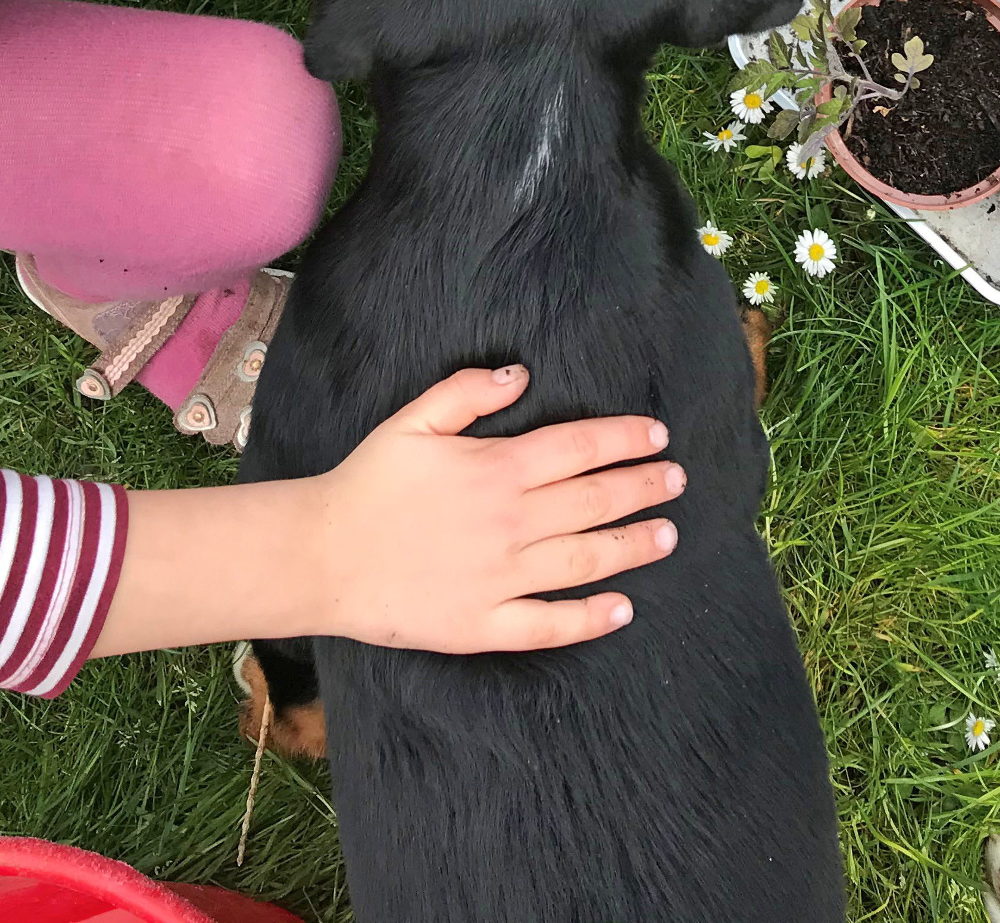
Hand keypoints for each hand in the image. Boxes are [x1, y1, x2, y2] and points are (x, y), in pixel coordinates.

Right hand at [313, 363, 682, 651]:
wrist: (322, 556)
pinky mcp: (485, 624)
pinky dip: (590, 618)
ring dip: (632, 546)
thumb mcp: (413, 419)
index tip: (658, 437)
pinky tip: (622, 608)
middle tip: (677, 483)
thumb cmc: (368, 482)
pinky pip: (549, 624)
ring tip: (667, 536)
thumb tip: (521, 374)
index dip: (625, 440)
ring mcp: (502, 577)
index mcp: (498, 467)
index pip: (581, 447)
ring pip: (585, 559)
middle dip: (643, 488)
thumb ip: (468, 391)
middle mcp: (511, 522)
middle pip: (595, 501)